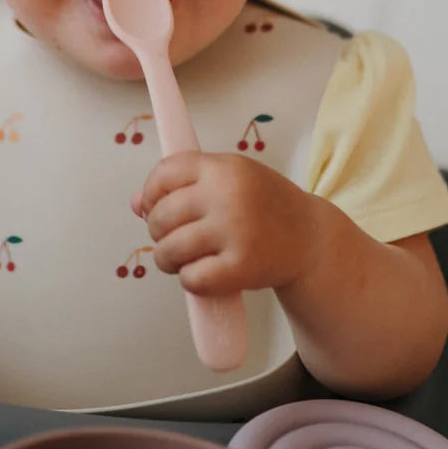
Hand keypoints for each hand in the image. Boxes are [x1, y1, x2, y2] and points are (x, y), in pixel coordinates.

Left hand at [133, 152, 320, 296]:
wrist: (311, 239)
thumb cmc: (265, 208)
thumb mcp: (230, 181)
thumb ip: (185, 186)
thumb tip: (137, 204)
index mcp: (224, 167)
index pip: (164, 173)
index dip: (151, 193)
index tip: (155, 207)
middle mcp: (228, 195)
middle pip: (161, 216)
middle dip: (158, 232)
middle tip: (174, 239)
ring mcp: (235, 231)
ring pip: (169, 250)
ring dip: (168, 260)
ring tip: (183, 260)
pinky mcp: (241, 267)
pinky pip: (191, 278)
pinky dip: (190, 281)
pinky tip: (205, 274)